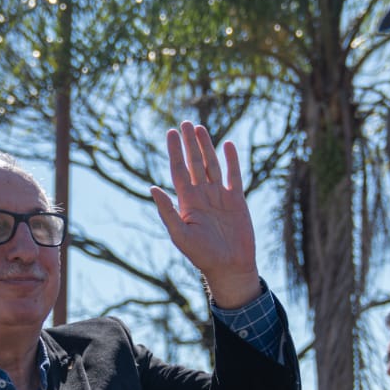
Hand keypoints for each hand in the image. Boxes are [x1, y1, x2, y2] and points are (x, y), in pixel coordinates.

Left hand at [151, 121, 260, 307]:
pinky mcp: (237, 200)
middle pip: (194, 163)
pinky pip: (234, 175)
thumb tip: (152, 188)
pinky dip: (231, 160)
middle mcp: (202, 195)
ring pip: (212, 165)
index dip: (175, 151)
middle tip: (184, 122)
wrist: (229, 267)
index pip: (178, 170)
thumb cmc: (202, 255)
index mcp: (187, 202)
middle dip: (189, 143)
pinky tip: (227, 144)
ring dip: (206, 147)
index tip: (170, 133)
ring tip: (199, 128)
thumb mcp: (180, 234)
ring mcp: (220, 196)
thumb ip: (167, 211)